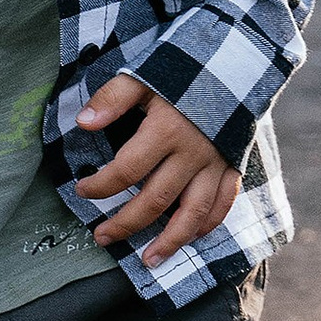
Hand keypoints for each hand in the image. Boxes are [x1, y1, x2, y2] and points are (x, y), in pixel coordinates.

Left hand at [75, 73, 240, 265]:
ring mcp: (216, 163)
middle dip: (125, 223)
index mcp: (167, 130)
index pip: (126, 169)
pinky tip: (190, 240)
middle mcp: (192, 154)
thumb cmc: (184, 67)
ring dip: (170, 241)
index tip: (82, 190)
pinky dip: (207, 225)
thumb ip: (113, 98)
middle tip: (102, 237)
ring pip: (192, 213)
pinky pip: (223, 204)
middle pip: (155, 200)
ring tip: (148, 261)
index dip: (100, 185)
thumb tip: (82, 123)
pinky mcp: (233, 166)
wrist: (237, 59)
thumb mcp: (144, 74)